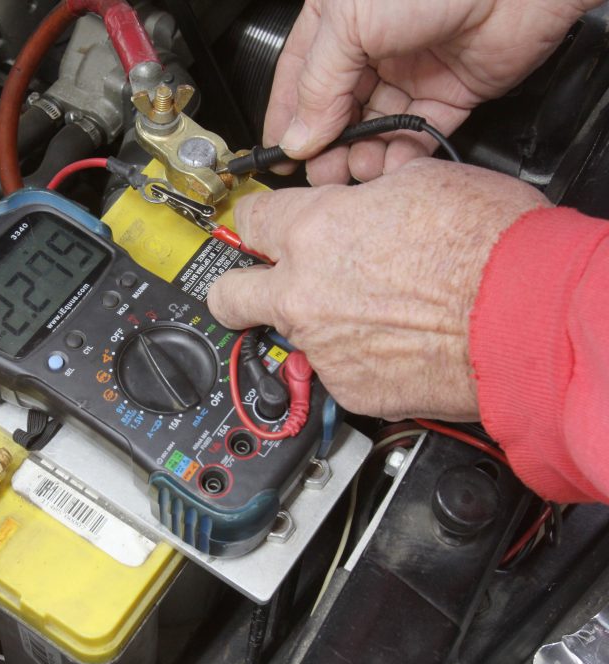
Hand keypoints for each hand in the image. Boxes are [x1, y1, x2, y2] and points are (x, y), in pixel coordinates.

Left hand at [207, 159, 549, 419]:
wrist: (525, 316)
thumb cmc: (489, 247)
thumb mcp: (420, 183)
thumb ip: (365, 199)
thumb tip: (362, 201)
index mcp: (313, 231)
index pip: (249, 220)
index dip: (256, 222)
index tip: (258, 230)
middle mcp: (302, 292)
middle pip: (227, 294)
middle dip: (236, 288)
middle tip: (254, 286)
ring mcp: (321, 346)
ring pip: (292, 335)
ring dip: (317, 325)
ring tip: (372, 316)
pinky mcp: (349, 390)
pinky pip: (336, 372)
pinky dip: (357, 361)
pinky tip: (395, 346)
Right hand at [265, 0, 596, 184]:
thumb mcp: (348, 23)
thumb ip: (317, 85)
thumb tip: (296, 136)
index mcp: (337, 22)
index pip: (299, 81)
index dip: (285, 121)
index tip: (275, 157)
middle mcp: (370, 48)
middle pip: (335, 112)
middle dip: (324, 147)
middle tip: (317, 175)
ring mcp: (411, 71)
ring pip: (374, 129)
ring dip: (360, 157)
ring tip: (353, 172)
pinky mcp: (450, 94)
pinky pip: (418, 135)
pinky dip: (403, 157)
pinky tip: (391, 168)